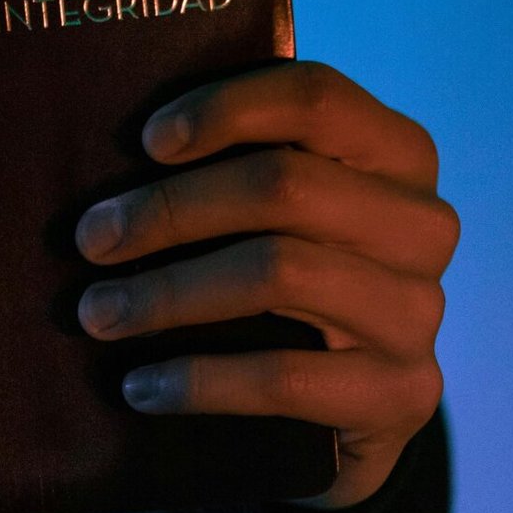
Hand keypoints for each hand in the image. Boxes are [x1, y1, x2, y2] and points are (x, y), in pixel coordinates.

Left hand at [74, 62, 458, 508]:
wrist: (344, 412)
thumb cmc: (290, 286)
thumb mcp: (277, 218)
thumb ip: (234, 169)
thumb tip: (120, 152)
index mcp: (397, 156)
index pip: (317, 99)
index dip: (227, 109)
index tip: (146, 141)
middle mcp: (422, 226)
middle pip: (284, 186)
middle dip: (168, 210)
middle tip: (89, 241)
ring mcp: (418, 312)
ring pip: (279, 272)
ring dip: (168, 294)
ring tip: (97, 313)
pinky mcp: (401, 393)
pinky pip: (284, 378)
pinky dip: (198, 380)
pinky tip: (140, 387)